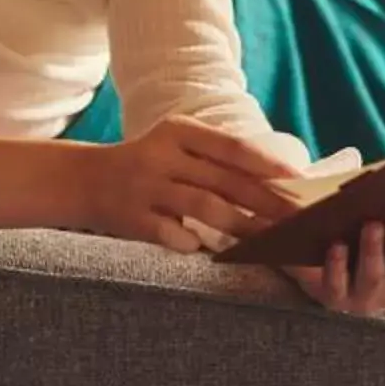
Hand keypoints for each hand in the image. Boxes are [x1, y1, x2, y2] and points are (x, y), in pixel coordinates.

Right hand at [82, 116, 299, 251]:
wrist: (83, 181)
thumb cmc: (146, 166)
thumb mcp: (176, 147)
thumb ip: (216, 159)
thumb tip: (276, 181)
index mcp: (178, 132)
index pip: (233, 147)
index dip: (269, 165)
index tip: (301, 182)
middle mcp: (163, 156)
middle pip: (226, 180)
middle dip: (268, 202)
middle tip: (299, 220)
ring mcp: (146, 187)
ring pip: (205, 207)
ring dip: (242, 226)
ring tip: (270, 241)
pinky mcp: (133, 218)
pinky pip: (173, 234)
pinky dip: (195, 243)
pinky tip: (213, 253)